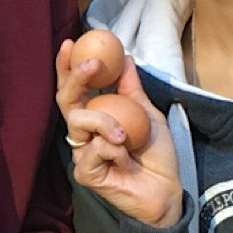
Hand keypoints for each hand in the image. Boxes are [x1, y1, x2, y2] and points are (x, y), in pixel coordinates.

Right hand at [55, 48, 182, 228]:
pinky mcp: (85, 174)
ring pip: (79, 122)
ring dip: (105, 122)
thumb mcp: (147, 113)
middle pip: (65, 100)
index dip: (68, 67)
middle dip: (75, 78)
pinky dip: (114, 150)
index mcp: (95, 117)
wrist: (167, 189)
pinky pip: (92, 150)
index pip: (74, 89)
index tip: (70, 43)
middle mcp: (83, 134)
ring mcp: (82, 154)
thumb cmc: (157, 155)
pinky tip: (126, 161)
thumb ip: (131, 89)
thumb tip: (125, 57)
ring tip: (126, 136)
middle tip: (92, 64)